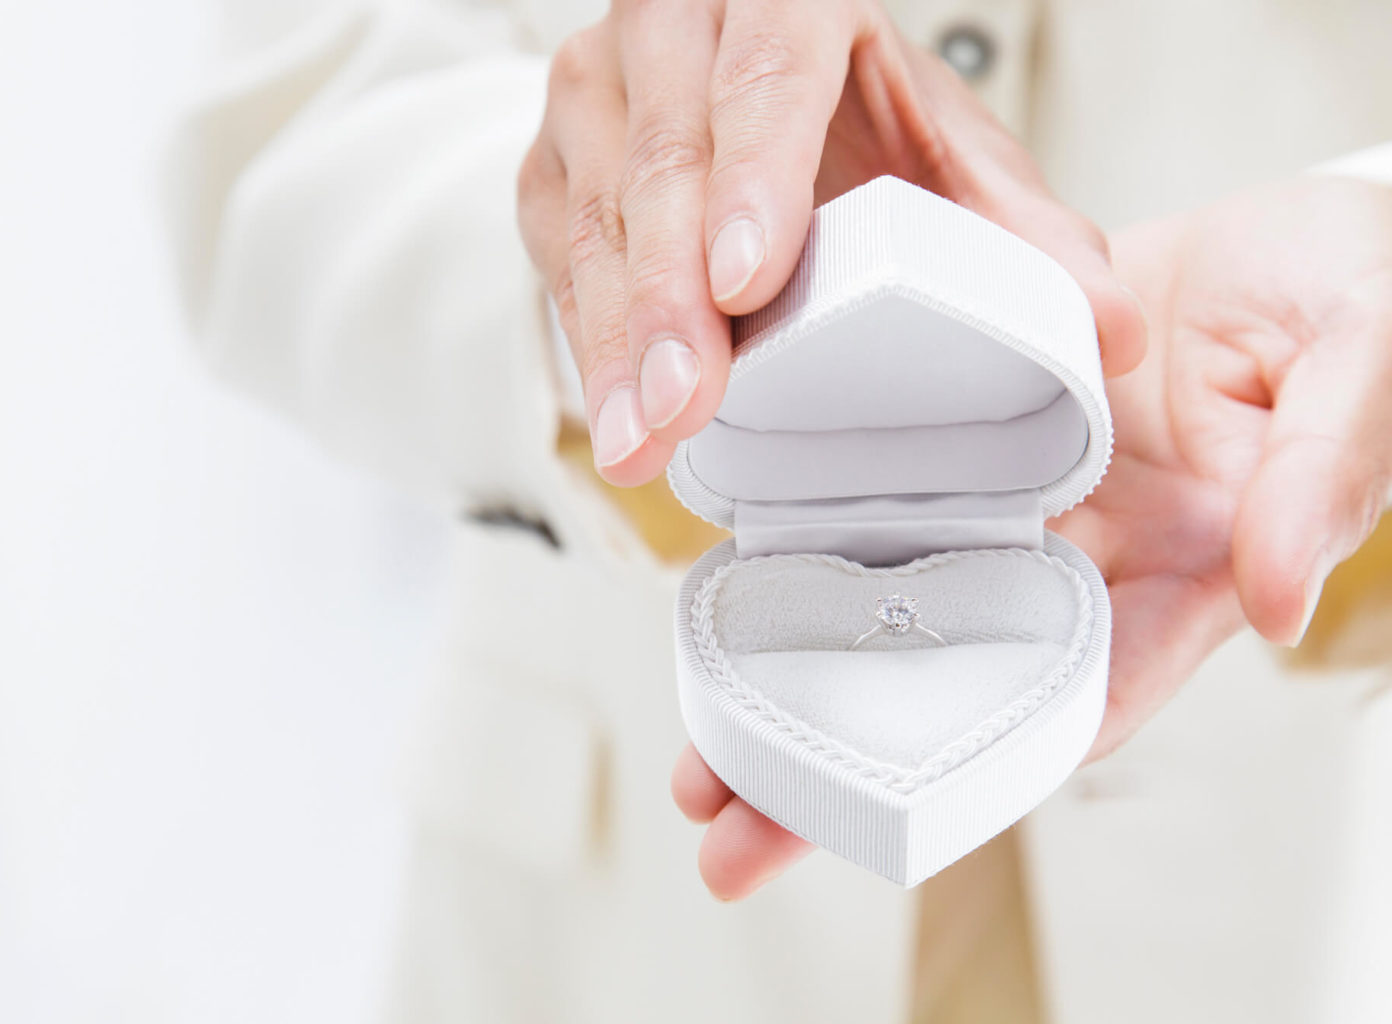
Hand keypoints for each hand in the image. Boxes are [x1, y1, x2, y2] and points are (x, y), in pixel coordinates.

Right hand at [517, 1, 1144, 484]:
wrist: (741, 73)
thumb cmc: (848, 112)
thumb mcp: (944, 147)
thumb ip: (1019, 227)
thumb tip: (1107, 328)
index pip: (761, 74)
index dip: (754, 179)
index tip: (747, 283)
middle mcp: (669, 28)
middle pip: (664, 159)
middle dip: (670, 297)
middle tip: (688, 404)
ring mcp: (596, 93)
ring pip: (595, 216)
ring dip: (618, 340)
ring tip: (642, 440)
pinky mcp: (553, 166)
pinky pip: (558, 259)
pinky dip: (589, 344)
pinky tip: (618, 417)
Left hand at [672, 175, 1391, 899]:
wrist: (1287, 230)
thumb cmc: (1350, 298)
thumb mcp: (1359, 373)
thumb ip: (1322, 477)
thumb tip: (1276, 602)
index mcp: (1181, 573)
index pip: (1078, 694)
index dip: (981, 766)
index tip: (882, 827)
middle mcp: (1083, 556)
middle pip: (951, 675)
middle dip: (845, 756)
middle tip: (728, 821)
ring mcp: (1021, 499)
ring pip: (895, 600)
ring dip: (796, 670)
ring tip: (696, 750)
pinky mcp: (969, 430)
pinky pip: (881, 488)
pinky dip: (810, 542)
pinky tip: (728, 588)